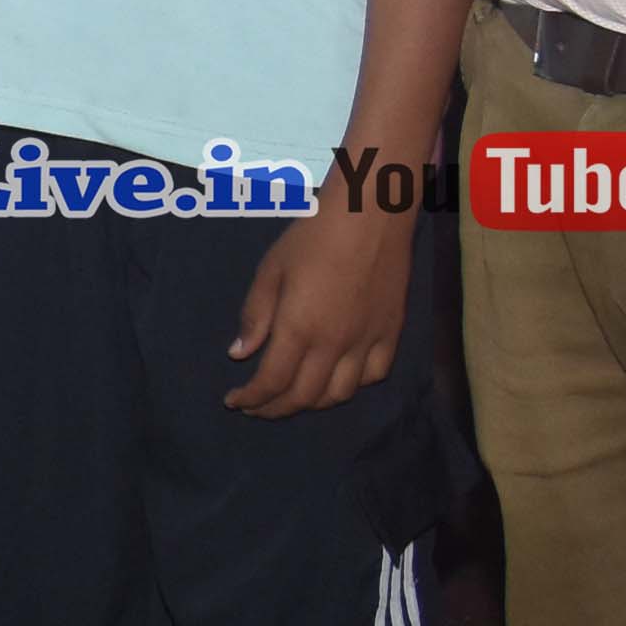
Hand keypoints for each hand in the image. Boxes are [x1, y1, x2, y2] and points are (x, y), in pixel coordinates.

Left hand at [224, 180, 419, 417]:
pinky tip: (336, 379)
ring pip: (340, 394)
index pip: (272, 382)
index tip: (234, 401)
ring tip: (292, 397)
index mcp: (299, 329)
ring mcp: (367, 342)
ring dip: (311, 403)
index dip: (250, 399)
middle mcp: (335, 344)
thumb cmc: (312, 236)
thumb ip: (255, 316)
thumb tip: (239, 354)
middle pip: (304, 396)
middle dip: (274, 409)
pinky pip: (374, 375)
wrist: (370, 216)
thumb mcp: (270, 271)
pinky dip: (352, 386)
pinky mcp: (392, 333)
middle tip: (256, 407)